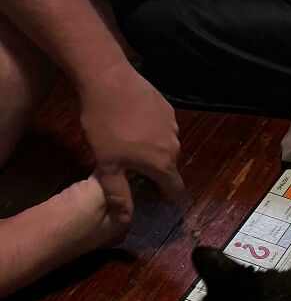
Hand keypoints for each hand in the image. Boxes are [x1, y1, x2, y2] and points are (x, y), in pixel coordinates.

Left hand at [79, 61, 182, 201]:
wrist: (107, 79)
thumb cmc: (105, 126)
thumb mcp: (106, 165)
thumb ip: (119, 194)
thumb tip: (126, 221)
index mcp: (162, 165)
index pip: (175, 190)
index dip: (162, 195)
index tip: (144, 189)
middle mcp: (175, 146)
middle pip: (169, 168)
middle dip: (153, 171)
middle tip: (127, 163)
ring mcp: (173, 125)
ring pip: (167, 147)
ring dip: (153, 150)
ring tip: (127, 139)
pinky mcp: (168, 107)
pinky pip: (163, 128)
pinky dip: (152, 130)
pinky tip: (131, 120)